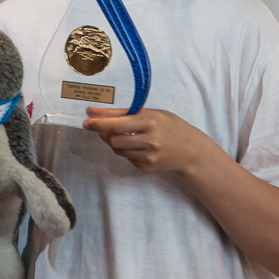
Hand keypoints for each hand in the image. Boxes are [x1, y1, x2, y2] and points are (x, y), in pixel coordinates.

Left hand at [82, 106, 212, 172]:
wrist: (191, 149)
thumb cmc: (168, 125)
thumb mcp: (150, 113)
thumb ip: (123, 112)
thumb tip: (93, 112)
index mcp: (151, 122)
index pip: (118, 124)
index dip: (99, 123)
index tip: (86, 120)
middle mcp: (150, 140)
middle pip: (114, 140)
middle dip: (103, 132)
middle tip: (99, 126)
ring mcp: (149, 156)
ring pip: (117, 150)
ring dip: (112, 141)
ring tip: (120, 134)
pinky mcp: (147, 167)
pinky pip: (126, 157)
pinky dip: (125, 150)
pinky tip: (136, 144)